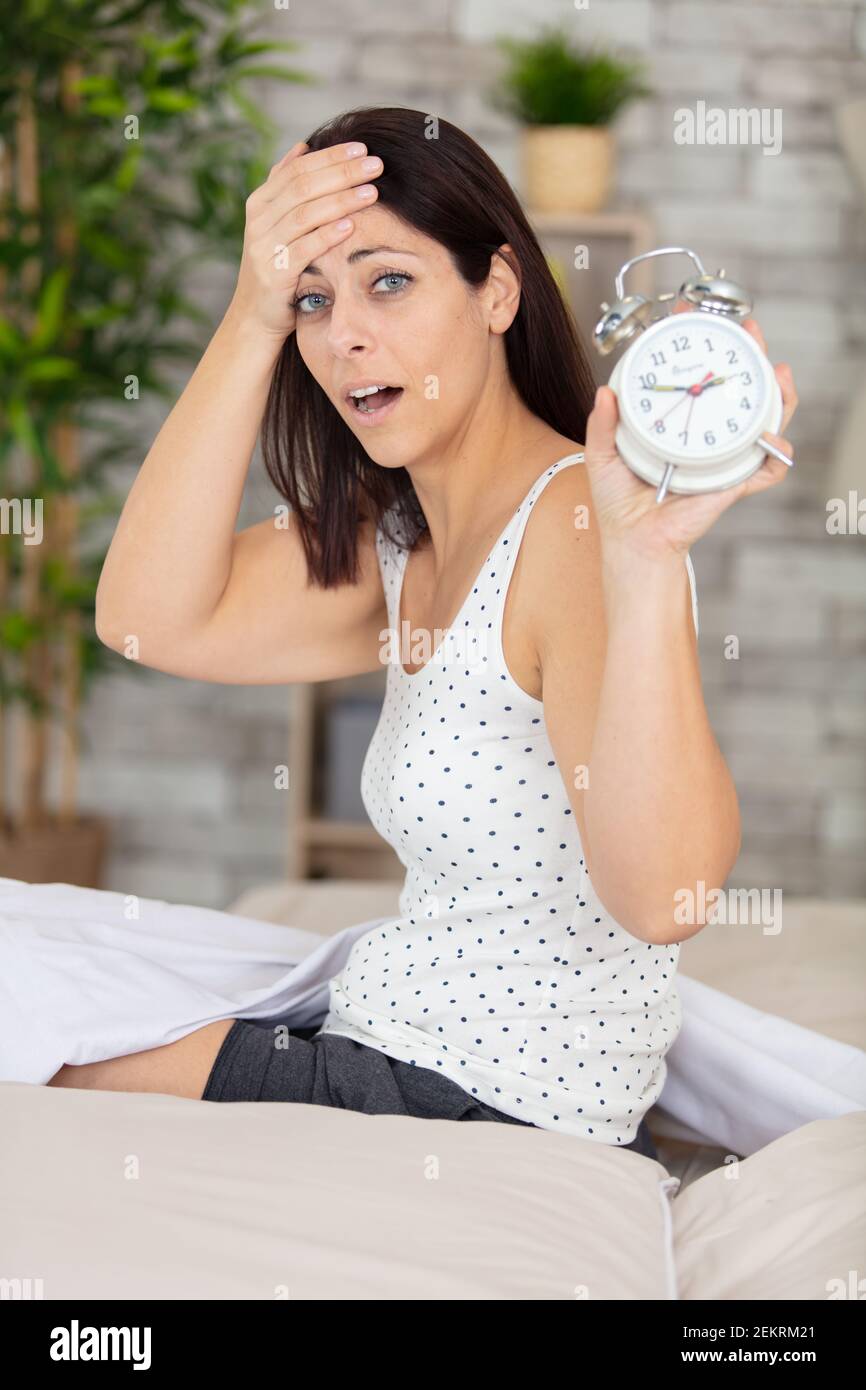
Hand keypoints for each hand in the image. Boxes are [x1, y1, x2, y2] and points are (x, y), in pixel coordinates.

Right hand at [226, 139, 383, 339]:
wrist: (256, 316)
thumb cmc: (277, 267)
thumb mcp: (276, 224)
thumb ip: (286, 186)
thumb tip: (303, 146)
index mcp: (260, 202)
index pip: (297, 168)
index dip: (330, 156)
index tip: (361, 148)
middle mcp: (259, 220)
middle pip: (303, 186)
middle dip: (342, 172)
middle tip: (375, 164)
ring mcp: (264, 246)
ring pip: (305, 214)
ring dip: (341, 200)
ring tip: (372, 191)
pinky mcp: (275, 273)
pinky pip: (305, 249)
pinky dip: (328, 235)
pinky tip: (351, 225)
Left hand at [584, 312, 798, 558]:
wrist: (632, 540)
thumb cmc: (619, 500)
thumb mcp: (603, 454)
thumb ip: (602, 424)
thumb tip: (604, 391)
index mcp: (680, 420)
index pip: (697, 373)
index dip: (701, 342)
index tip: (693, 314)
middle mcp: (707, 433)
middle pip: (741, 387)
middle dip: (752, 355)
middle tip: (749, 331)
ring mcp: (724, 457)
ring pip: (765, 420)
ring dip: (779, 395)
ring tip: (777, 373)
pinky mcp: (733, 483)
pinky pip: (766, 468)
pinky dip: (776, 454)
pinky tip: (771, 440)